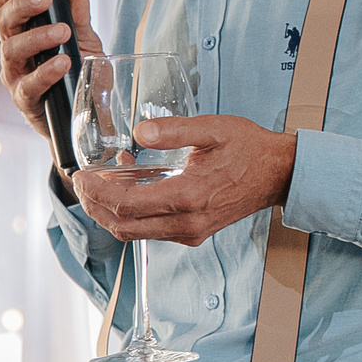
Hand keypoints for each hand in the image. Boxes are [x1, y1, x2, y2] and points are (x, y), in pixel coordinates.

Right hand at [0, 0, 102, 155]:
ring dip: (36, 38)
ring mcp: (16, 76)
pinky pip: (29, 85)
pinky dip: (46, 72)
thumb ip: (79, 16)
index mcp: (24, 31)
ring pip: (12, 51)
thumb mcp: (85, 40)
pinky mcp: (26, 100)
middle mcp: (14, 51)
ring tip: (62, 32)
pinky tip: (63, 63)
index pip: (8, 5)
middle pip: (5, 23)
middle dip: (22, 6)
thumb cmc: (80, 72)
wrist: (87, 116)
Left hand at [74, 116, 295, 244]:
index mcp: (188, 197)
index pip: (125, 205)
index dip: (96, 192)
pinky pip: (150, 231)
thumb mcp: (213, 128)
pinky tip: (132, 187)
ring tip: (103, 183)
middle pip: (122, 227)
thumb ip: (173, 130)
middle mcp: (187, 223)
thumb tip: (138, 133)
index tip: (81, 175)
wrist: (279, 173)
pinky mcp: (193, 233)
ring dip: (110, 212)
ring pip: (133, 233)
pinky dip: (131, 214)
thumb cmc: (249, 149)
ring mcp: (190, 232)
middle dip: (94, 205)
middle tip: (82, 181)